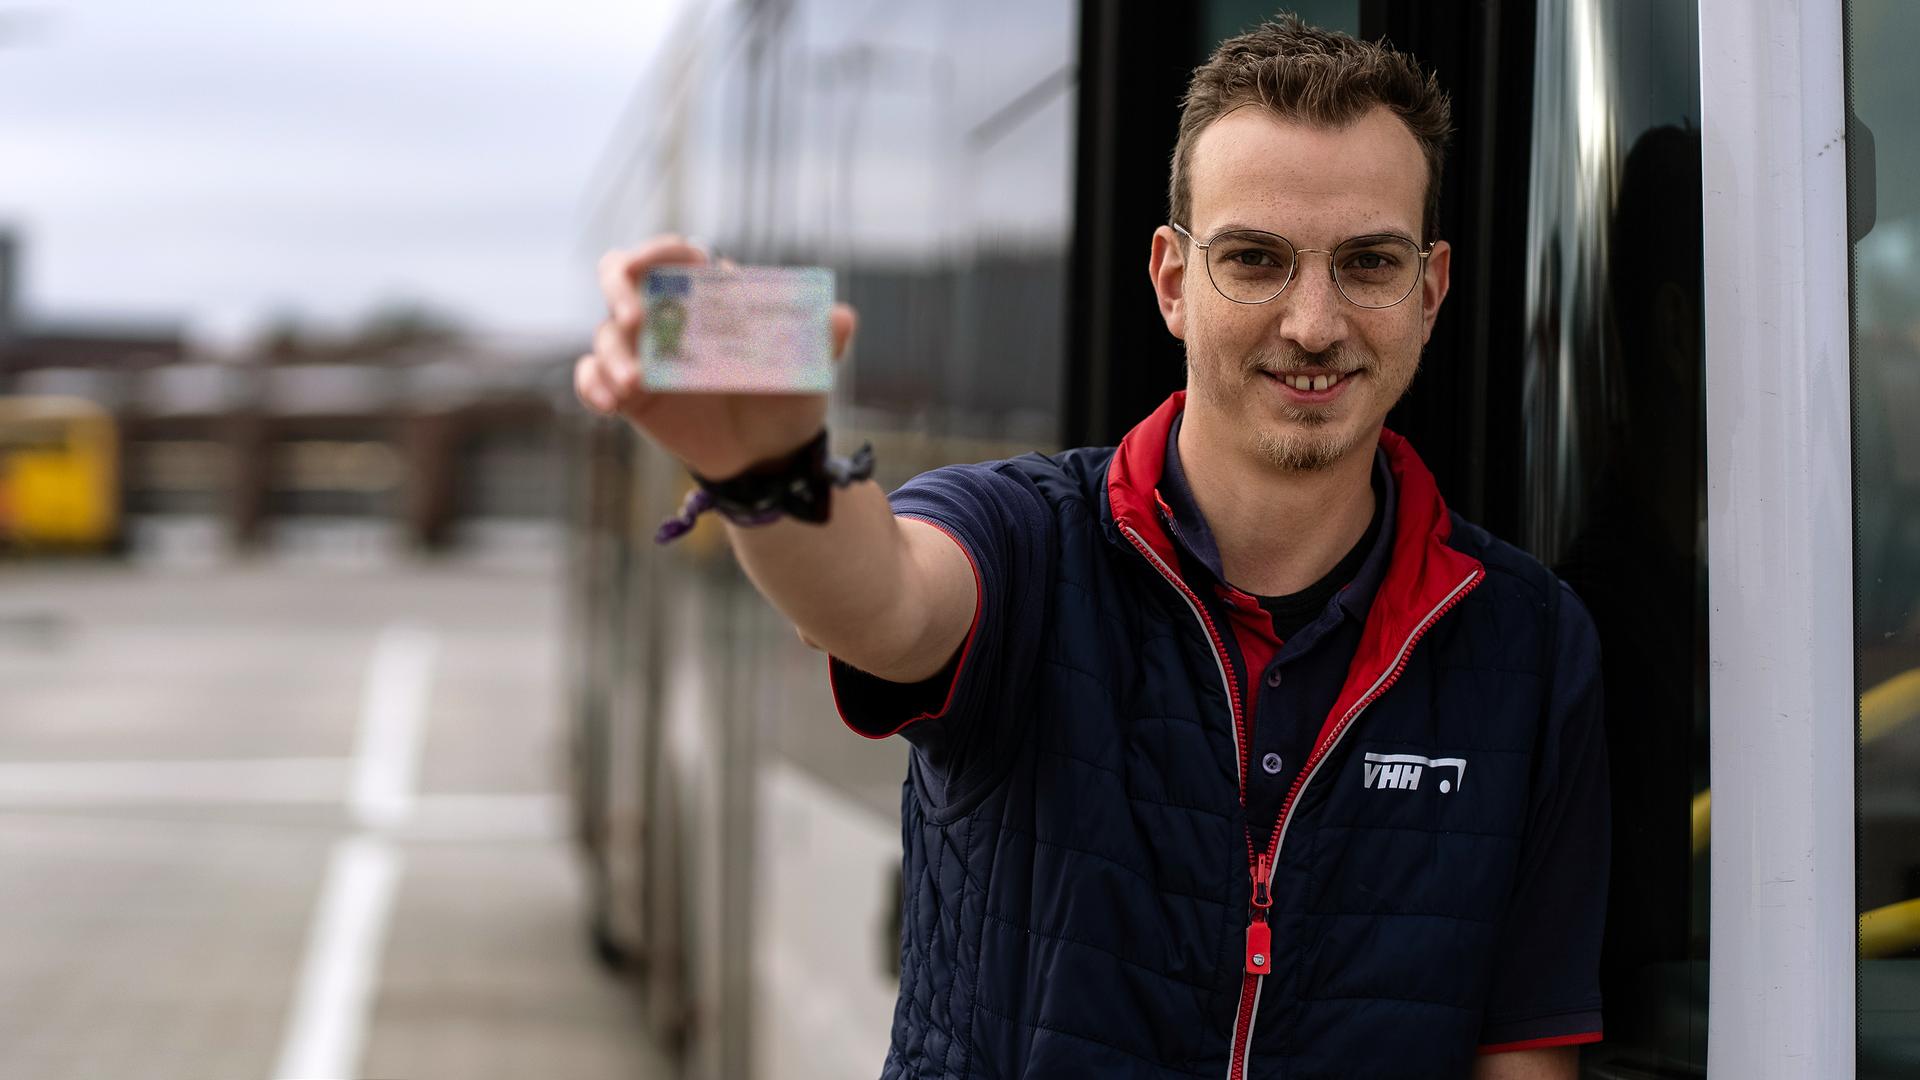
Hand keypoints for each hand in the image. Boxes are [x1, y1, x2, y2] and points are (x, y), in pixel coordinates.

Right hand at [574, 235, 857, 478]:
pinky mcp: (629, 390)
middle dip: (618, 286)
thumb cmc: (789, 398)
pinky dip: (592, 385)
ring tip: (634, 385)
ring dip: (612, 354)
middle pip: (621, 275)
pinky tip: (608, 406)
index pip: (676, 254)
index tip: (653, 264)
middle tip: (633, 317)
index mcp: (711, 294)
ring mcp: (645, 351)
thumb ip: (822, 342)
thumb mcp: (811, 372)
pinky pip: (593, 377)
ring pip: (607, 333)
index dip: (659, 250)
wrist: (768, 455)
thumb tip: (843, 316)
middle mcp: (670, 313)